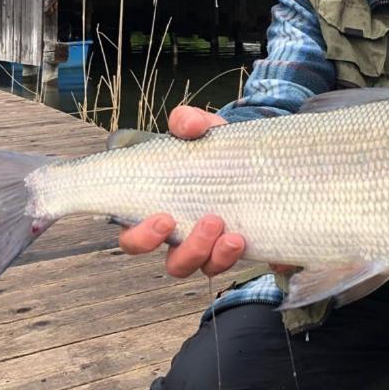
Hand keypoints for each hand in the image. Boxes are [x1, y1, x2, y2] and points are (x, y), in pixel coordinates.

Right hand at [118, 106, 244, 276]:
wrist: (253, 155)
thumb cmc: (212, 146)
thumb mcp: (200, 129)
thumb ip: (188, 121)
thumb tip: (188, 125)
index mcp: (160, 211)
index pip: (135, 238)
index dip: (142, 237)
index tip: (164, 218)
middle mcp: (184, 237)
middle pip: (174, 264)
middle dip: (188, 251)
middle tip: (210, 222)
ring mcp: (213, 246)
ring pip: (206, 268)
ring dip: (215, 256)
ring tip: (233, 235)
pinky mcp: (240, 247)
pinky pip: (237, 262)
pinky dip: (241, 255)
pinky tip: (248, 238)